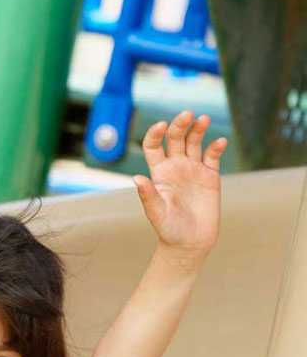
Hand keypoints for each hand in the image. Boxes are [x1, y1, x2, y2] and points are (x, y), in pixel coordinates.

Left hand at [134, 111, 227, 256]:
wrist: (189, 242)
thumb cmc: (168, 229)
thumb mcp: (156, 213)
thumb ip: (148, 195)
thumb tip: (136, 178)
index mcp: (158, 173)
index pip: (153, 146)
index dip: (155, 133)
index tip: (162, 125)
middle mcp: (174, 167)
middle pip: (175, 139)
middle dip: (180, 125)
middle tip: (187, 114)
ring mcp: (192, 170)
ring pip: (194, 143)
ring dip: (198, 129)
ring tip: (203, 119)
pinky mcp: (209, 177)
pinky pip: (212, 157)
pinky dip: (216, 147)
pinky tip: (219, 142)